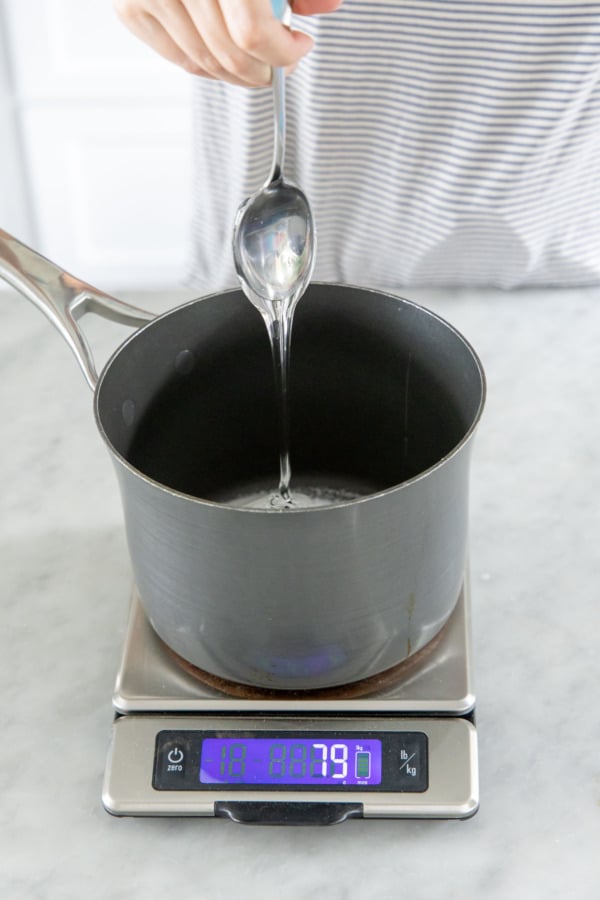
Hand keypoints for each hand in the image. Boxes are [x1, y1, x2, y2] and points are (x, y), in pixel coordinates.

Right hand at [113, 0, 341, 85]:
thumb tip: (328, 5)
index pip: (251, 34)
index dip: (282, 52)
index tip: (300, 45)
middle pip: (229, 56)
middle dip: (264, 69)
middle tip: (282, 61)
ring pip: (204, 64)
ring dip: (238, 70)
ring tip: (256, 53)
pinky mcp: (130, 5)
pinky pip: (179, 57)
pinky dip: (208, 62)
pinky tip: (226, 47)